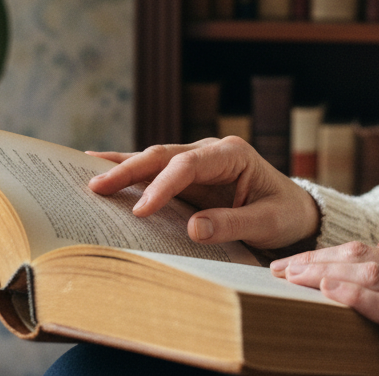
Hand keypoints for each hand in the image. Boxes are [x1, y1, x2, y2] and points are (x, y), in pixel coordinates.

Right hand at [86, 136, 320, 250]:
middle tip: (95, 186)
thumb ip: (232, 224)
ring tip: (83, 173)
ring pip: (153, 160)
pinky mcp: (187, 178)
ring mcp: (196, 162)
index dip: (163, 185)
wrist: (295, 210)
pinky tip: (100, 171)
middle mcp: (210, 151)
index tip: (142, 210)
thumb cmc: (284, 213)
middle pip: (163, 155)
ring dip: (121, 168)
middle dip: (129, 169)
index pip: (189, 164)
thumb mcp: (267, 222)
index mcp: (232, 153)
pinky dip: (129, 174)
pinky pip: (154, 173)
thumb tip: (194, 229)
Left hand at [271, 242, 378, 375]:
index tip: (288, 264)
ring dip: (324, 273)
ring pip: (366, 274)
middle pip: (357, 256)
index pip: (359, 250)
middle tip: (279, 270)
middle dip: (314, 260)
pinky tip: (330, 294)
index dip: (321, 254)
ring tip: (293, 279)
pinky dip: (355, 298)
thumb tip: (374, 245)